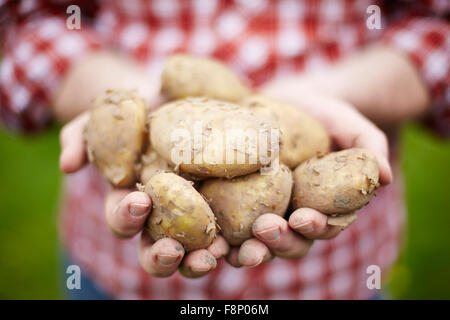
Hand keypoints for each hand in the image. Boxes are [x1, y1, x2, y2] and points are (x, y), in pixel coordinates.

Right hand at [59, 112, 229, 277]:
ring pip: (195, 252)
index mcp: (134, 201)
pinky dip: (241, 243)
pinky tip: (252, 242)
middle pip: (157, 250)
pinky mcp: (228, 210)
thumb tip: (67, 165)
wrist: (181, 99)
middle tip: (173, 250)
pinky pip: (235, 235)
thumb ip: (83, 135)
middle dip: (162, 256)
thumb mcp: (108, 116)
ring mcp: (196, 219)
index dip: (126, 216)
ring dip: (200, 261)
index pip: (124, 218)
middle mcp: (164, 218)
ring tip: (213, 257)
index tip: (139, 201)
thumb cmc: (141, 112)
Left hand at [227, 89, 391, 266]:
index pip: (323, 227)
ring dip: (243, 249)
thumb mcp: (348, 123)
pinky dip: (214, 235)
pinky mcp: (231, 202)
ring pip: (253, 242)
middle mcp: (291, 217)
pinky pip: (222, 225)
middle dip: (278, 241)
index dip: (316, 227)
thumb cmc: (322, 114)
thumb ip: (368, 146)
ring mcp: (260, 213)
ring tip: (230, 248)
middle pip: (287, 242)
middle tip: (266, 229)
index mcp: (322, 207)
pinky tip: (204, 235)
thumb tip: (385, 176)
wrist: (284, 101)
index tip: (304, 217)